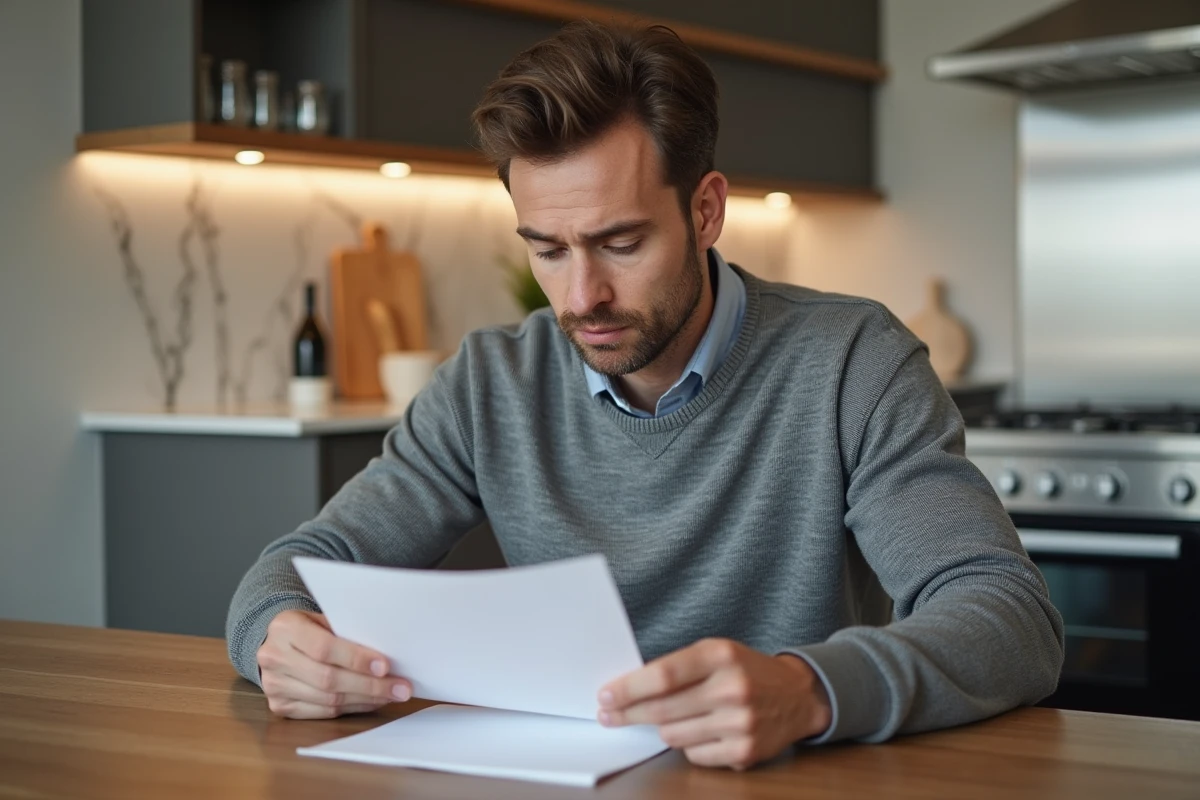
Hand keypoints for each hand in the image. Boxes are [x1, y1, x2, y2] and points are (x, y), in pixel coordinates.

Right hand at [256, 610, 412, 718]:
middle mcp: (274, 658)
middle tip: (400, 688)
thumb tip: (387, 652)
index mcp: (284, 629)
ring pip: (328, 699)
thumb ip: (345, 632)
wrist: (275, 643)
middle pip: (328, 679)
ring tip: (391, 695)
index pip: (324, 648)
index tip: (386, 666)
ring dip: (366, 699)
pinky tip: (372, 701)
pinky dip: (353, 707)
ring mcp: (274, 686)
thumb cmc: (308, 628)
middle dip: (370, 685)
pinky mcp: (280, 707)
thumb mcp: (321, 618)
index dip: (356, 659)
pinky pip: (324, 712)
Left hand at [597, 638, 831, 769]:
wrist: (798, 696)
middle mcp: (732, 688)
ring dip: (662, 728)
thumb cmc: (747, 671)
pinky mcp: (745, 751)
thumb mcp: (717, 653)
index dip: (628, 688)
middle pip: (662, 709)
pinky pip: (694, 754)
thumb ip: (678, 668)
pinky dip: (689, 744)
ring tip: (670, 718)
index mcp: (721, 655)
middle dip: (627, 714)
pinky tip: (701, 731)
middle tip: (608, 715)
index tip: (605, 694)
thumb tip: (629, 689)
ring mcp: (740, 723)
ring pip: (673, 735)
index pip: (663, 675)